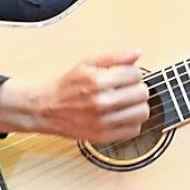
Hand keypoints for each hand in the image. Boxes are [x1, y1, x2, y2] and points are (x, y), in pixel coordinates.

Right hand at [0, 49, 150, 142]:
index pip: (136, 75)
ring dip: (137, 105)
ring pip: (142, 113)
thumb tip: (138, 52)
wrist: (46, 109)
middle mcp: (101, 103)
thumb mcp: (88, 63)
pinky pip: (134, 130)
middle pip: (142, 93)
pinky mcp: (103, 136)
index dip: (132, 73)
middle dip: (136, 88)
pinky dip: (132, 122)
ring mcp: (103, 122)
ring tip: (126, 102)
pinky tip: (121, 115)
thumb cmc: (67, 85)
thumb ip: (115, 57)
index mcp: (98, 81)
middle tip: (125, 89)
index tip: (125, 76)